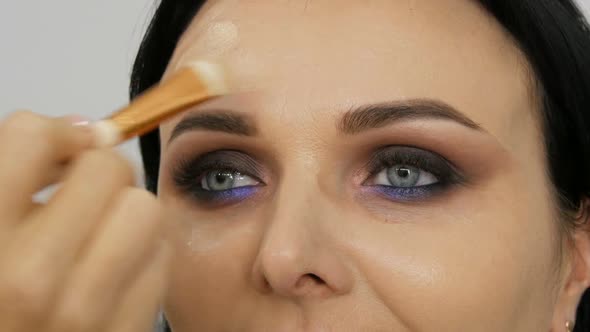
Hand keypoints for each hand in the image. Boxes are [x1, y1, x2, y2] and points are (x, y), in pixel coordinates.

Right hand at [0, 111, 169, 331]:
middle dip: (97, 169)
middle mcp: (29, 280)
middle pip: (107, 169)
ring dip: (128, 210)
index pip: (31, 136)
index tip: (55, 153)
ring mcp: (85, 315)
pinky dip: (145, 254)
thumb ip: (10, 179)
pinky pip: (163, 260)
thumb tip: (81, 132)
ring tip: (101, 229)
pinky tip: (116, 268)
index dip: (50, 135)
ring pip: (146, 210)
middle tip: (82, 191)